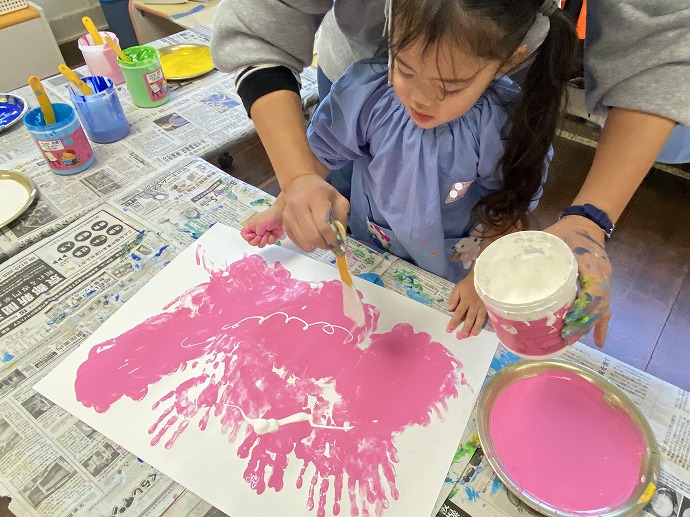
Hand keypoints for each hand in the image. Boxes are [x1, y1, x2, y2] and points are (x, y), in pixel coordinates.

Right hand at [241, 202, 284, 247]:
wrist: (282, 214)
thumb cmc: (270, 216)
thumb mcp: (259, 223)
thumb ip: (256, 232)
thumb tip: (258, 237)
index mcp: (251, 226)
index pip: (244, 234)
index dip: (247, 237)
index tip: (252, 236)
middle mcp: (257, 231)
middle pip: (252, 242)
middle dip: (256, 241)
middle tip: (260, 237)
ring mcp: (264, 235)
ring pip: (260, 244)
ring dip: (264, 240)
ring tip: (268, 233)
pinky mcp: (271, 237)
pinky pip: (269, 242)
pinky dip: (271, 239)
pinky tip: (273, 234)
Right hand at [281, 174, 349, 251]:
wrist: (299, 183)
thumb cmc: (322, 192)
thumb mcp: (338, 199)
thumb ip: (341, 218)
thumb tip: (339, 239)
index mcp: (315, 197)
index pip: (323, 225)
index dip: (332, 238)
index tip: (338, 243)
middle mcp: (298, 205)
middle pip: (313, 236)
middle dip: (324, 245)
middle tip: (330, 245)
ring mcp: (288, 215)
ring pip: (304, 241)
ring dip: (315, 246)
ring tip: (321, 241)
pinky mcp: (283, 222)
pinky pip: (296, 241)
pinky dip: (305, 244)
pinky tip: (311, 239)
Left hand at [447, 271, 486, 337]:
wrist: (482, 277)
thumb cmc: (468, 283)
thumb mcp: (458, 288)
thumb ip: (454, 299)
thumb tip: (450, 309)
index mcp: (465, 300)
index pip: (458, 313)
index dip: (454, 322)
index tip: (449, 329)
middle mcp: (474, 305)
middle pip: (469, 318)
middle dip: (466, 327)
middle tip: (462, 336)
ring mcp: (483, 306)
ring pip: (479, 319)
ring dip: (476, 327)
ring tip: (473, 334)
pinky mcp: (488, 306)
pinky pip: (487, 316)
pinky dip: (485, 322)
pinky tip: (484, 327)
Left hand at [546, 216, 611, 346]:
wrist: (585, 223)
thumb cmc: (565, 231)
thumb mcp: (550, 237)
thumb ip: (534, 250)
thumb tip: (509, 262)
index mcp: (589, 261)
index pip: (595, 287)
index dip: (584, 305)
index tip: (569, 316)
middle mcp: (602, 273)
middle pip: (599, 304)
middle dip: (582, 322)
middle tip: (564, 335)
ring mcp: (605, 280)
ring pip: (602, 308)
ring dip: (587, 325)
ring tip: (571, 339)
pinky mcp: (603, 285)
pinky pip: (605, 308)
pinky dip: (601, 325)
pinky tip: (597, 342)